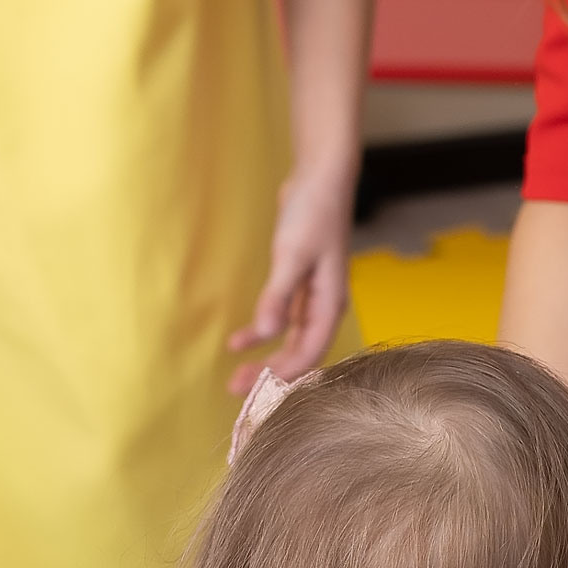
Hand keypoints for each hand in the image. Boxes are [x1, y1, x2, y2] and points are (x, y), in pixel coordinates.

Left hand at [228, 158, 357, 390]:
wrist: (321, 178)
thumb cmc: (314, 213)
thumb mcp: (293, 254)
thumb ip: (279, 296)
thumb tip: (266, 332)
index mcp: (332, 303)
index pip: (310, 352)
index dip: (284, 373)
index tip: (254, 386)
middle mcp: (325, 306)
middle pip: (300, 352)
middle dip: (271, 373)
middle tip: (236, 389)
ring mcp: (313, 297)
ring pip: (291, 341)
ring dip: (266, 358)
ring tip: (236, 374)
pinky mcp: (300, 286)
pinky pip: (283, 322)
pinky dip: (262, 333)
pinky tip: (239, 341)